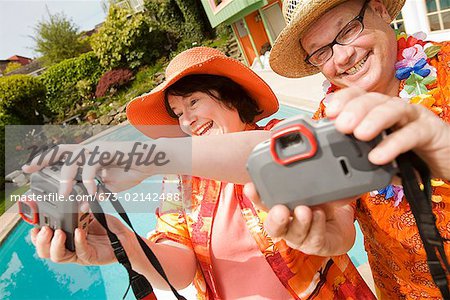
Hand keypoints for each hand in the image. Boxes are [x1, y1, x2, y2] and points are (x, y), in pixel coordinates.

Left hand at [22, 142, 155, 195]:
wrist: (149, 162)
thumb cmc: (130, 171)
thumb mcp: (108, 186)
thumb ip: (94, 192)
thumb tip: (82, 205)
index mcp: (87, 158)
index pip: (61, 157)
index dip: (44, 162)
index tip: (29, 171)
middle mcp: (89, 151)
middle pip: (59, 151)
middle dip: (42, 160)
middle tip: (28, 171)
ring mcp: (97, 150)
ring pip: (72, 159)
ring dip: (66, 178)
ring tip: (64, 194)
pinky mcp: (106, 151)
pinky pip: (92, 166)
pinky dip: (89, 181)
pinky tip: (92, 192)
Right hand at [30, 214, 130, 264]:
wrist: (124, 238)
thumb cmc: (106, 227)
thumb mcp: (90, 215)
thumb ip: (78, 210)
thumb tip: (69, 198)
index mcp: (65, 237)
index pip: (44, 239)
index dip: (35, 235)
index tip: (33, 225)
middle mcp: (68, 247)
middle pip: (45, 251)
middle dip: (41, 242)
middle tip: (45, 230)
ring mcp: (78, 254)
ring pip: (58, 256)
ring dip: (55, 245)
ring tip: (58, 233)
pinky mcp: (89, 257)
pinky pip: (81, 251)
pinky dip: (78, 241)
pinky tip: (79, 232)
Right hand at [243, 183, 355, 255]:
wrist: (340, 224)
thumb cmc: (321, 203)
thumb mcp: (313, 187)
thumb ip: (304, 178)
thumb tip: (301, 159)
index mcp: (279, 207)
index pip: (262, 202)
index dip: (254, 196)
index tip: (251, 187)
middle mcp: (286, 225)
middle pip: (272, 226)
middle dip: (274, 218)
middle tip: (280, 210)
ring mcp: (299, 237)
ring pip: (294, 234)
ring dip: (300, 222)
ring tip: (305, 210)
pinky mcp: (315, 245)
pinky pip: (314, 239)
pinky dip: (317, 225)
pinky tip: (320, 215)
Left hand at [326, 87, 449, 178]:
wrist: (448, 161)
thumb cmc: (410, 155)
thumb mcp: (378, 154)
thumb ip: (361, 154)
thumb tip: (335, 162)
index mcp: (378, 111)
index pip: (358, 96)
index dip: (343, 100)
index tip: (328, 112)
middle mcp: (395, 109)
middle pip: (373, 99)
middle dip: (354, 109)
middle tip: (341, 125)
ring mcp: (414, 117)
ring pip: (392, 109)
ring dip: (374, 119)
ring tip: (359, 134)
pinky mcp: (431, 131)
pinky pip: (411, 134)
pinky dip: (394, 144)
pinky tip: (379, 156)